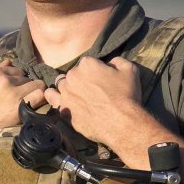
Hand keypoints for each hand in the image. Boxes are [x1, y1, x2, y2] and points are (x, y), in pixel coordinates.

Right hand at [0, 64, 47, 163]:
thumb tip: (8, 62)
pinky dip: (40, 101)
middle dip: (24, 87)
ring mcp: (12, 92)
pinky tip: (35, 108)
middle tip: (20, 101)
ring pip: (37, 85)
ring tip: (28, 105)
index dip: (16, 81)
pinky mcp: (19, 106)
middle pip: (26, 77)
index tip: (15, 91)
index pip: (15, 69)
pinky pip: (40, 96)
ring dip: (34, 94)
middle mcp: (4, 79)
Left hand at [43, 57, 161, 159]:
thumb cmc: (127, 95)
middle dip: (79, 79)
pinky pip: (53, 101)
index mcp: (87, 64)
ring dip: (67, 88)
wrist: (121, 123)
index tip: (99, 79)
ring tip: (76, 96)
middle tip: (90, 90)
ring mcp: (65, 93)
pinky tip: (63, 102)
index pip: (86, 63)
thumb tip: (110, 62)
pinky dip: (57, 100)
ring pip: (60, 85)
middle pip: (72, 74)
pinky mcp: (63, 109)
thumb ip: (117, 60)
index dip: (93, 70)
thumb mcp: (130, 70)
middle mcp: (72, 76)